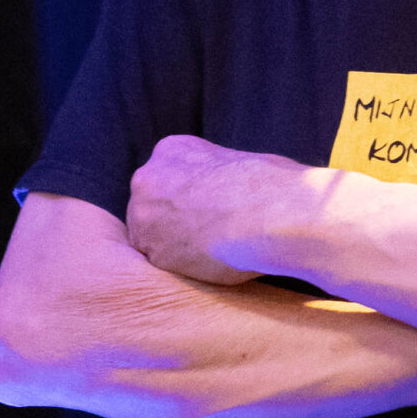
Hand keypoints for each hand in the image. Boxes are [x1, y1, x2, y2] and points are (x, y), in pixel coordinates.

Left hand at [127, 134, 306, 284]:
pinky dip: (186, 268)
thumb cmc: (268, 184)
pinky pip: (166, 265)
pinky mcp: (154, 254)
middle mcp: (147, 180)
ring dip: (177, 246)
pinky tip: (213, 262)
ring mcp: (145, 219)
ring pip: (153, 238)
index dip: (188, 197)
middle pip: (151, 206)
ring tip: (215, 250)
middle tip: (208, 232)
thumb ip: (214, 175)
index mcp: (170, 150)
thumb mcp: (238, 161)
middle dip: (174, 221)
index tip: (209, 207)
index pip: (166, 177)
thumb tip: (223, 192)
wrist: (270, 213)